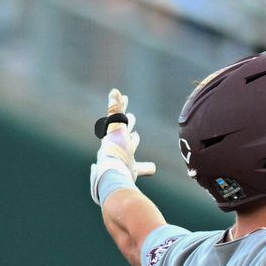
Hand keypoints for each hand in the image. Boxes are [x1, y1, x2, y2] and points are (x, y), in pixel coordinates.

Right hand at [90, 89, 154, 205]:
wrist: (111, 169)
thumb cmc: (121, 173)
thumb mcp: (136, 170)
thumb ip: (145, 168)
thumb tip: (153, 168)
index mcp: (122, 152)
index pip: (129, 143)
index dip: (132, 139)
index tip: (136, 135)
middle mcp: (117, 142)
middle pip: (124, 129)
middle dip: (128, 123)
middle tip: (133, 116)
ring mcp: (115, 133)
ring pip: (118, 116)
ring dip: (121, 107)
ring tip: (124, 97)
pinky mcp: (113, 126)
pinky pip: (113, 111)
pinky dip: (114, 101)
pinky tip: (115, 91)